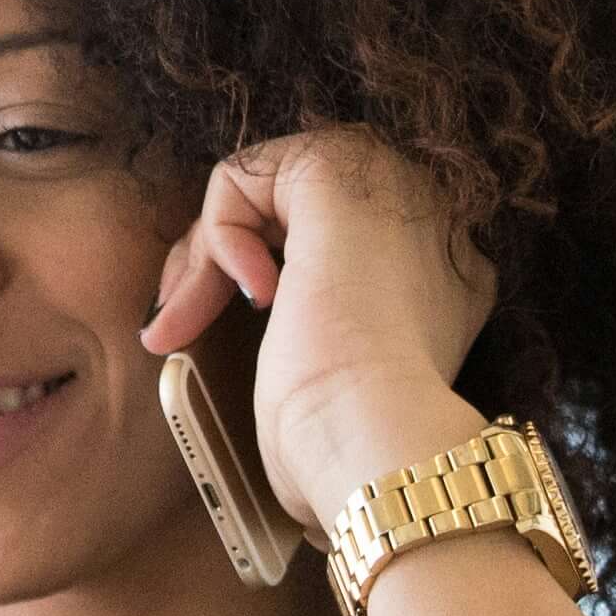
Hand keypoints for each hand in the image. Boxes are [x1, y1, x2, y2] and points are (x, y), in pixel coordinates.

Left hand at [140, 128, 499, 526]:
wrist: (374, 438)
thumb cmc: (349, 446)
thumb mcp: (332, 386)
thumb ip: (312, 338)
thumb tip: (262, 318)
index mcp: (438, 281)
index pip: (334, 249)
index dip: (261, 280)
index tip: (214, 339)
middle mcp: (426, 225)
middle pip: (292, 212)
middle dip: (220, 261)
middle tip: (176, 324)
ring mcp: (390, 191)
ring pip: (263, 191)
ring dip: (208, 253)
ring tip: (185, 318)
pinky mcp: (341, 170)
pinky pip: (245, 177)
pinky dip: (218, 233)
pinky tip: (247, 294)